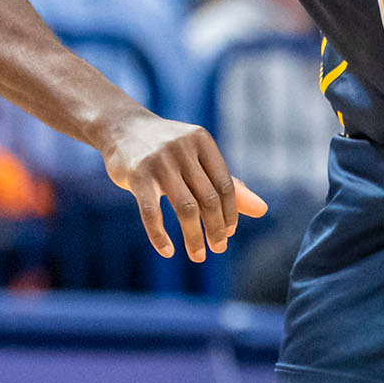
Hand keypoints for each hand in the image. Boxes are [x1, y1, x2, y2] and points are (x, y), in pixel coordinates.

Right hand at [100, 112, 267, 262]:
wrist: (121, 127)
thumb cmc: (166, 148)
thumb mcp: (198, 159)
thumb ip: (228, 184)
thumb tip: (262, 210)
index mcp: (202, 141)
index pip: (225, 185)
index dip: (230, 213)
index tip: (228, 233)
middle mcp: (183, 148)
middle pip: (208, 198)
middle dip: (216, 229)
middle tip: (218, 249)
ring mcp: (159, 160)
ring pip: (185, 208)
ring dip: (194, 237)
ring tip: (199, 255)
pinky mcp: (137, 175)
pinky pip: (151, 212)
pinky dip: (160, 236)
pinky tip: (168, 251)